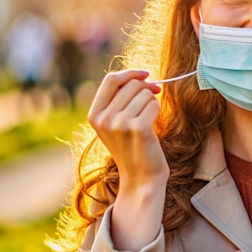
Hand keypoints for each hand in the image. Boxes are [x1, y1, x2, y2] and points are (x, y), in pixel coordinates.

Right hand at [88, 69, 167, 249]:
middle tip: (153, 99)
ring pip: (145, 93)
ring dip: (152, 102)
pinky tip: (153, 125)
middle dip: (146, 88)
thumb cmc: (133, 147)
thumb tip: (139, 76)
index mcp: (94, 115)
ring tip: (148, 120)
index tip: (146, 74)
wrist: (141, 178)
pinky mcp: (138, 128)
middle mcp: (104, 118)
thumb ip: (119, 99)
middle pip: (131, 84)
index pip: (111, 80)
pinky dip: (157, 111)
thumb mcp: (115, 123)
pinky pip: (153, 104)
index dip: (130, 73)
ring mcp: (119, 124)